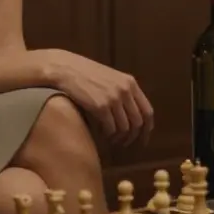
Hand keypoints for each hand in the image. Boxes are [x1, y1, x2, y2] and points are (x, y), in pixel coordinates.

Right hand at [33, 49, 153, 146]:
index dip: (147, 129)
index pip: (147, 111)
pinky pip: (110, 128)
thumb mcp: (111, 78)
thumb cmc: (86, 74)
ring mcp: (113, 98)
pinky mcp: (100, 106)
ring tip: (111, 140)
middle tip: (124, 144)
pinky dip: (107, 135)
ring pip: (124, 128)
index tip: (142, 140)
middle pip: (137, 123)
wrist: (66, 68)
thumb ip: (124, 93)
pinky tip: (101, 133)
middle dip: (132, 138)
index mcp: (130, 83)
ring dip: (119, 138)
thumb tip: (132, 117)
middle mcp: (125, 90)